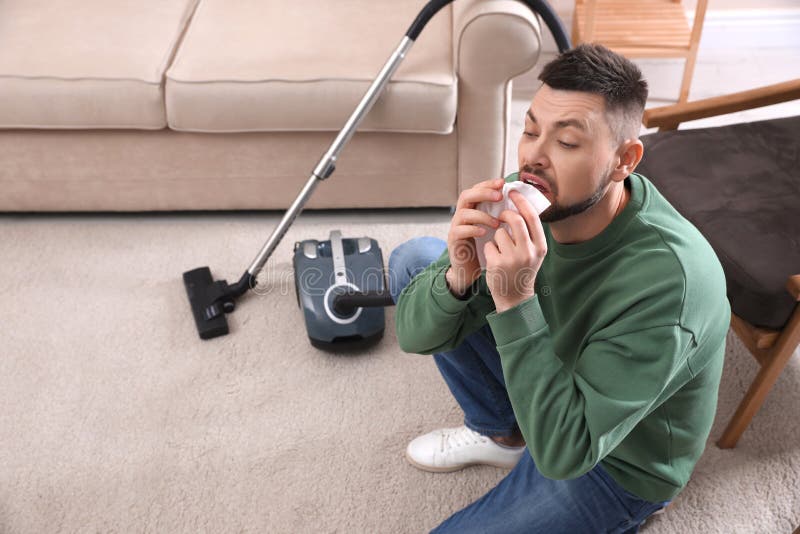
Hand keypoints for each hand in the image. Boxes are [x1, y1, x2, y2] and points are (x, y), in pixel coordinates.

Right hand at [446, 178, 503, 295]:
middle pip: (466, 196)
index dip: (488, 184)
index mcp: (472, 209)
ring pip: (463, 213)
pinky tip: (484, 233)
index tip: (502, 183)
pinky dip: (472, 229)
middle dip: (484, 193)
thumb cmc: (484, 247)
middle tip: (499, 197)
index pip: (476, 189)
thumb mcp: (494, 229)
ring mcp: (456, 227)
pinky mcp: (453, 240)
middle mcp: (462, 215)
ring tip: (496, 223)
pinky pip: (459, 230)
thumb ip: (501, 215)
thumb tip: (520, 203)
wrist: (470, 268)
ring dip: (482, 215)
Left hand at [484, 190, 547, 312]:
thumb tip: (520, 205)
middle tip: (501, 215)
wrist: (515, 297)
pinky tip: (495, 259)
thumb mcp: (534, 252)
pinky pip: (489, 245)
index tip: (512, 192)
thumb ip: (530, 233)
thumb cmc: (522, 270)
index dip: (521, 201)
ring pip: (499, 233)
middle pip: (515, 220)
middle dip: (505, 214)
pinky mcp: (498, 264)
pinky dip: (489, 249)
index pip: (531, 216)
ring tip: (501, 249)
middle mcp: (529, 251)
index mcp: (540, 246)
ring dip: (497, 237)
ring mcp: (513, 258)